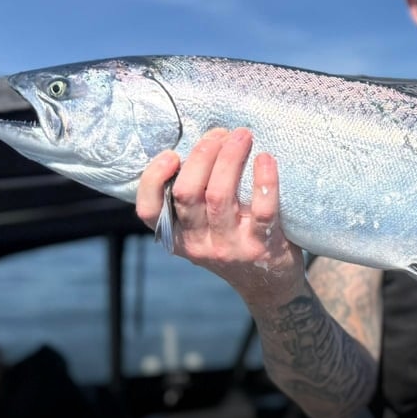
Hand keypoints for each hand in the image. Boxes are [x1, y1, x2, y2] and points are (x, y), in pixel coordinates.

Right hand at [136, 128, 306, 303]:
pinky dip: (264, 180)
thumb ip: (195, 199)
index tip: (171, 154)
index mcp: (178, 236)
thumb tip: (201, 143)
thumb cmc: (234, 242)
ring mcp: (230, 246)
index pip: (147, 211)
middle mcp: (199, 244)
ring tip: (242, 135)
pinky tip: (266, 159)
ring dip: (230, 158)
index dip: (153, 179)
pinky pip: (262, 210)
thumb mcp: (204, 229)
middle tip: (220, 132)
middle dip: (202, 155)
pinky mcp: (261, 246)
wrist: (269, 285)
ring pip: (219, 196)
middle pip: (187, 193)